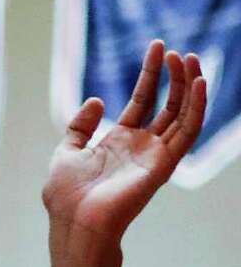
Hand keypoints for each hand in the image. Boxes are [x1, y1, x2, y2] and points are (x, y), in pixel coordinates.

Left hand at [43, 40, 206, 243]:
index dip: (152, 74)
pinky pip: (187, 132)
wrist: (74, 221)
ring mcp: (155, 155)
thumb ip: (81, 125)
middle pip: (168, 106)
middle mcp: (142, 147)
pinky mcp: (164, 164)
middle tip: (181, 51)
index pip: (143, 100)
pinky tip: (199, 84)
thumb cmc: (66, 195)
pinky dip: (197, 108)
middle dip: (176, 78)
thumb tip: (97, 100)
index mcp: (120, 141)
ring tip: (192, 59)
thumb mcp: (67, 149)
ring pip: (182, 116)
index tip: (158, 46)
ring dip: (190, 88)